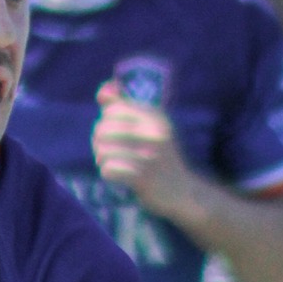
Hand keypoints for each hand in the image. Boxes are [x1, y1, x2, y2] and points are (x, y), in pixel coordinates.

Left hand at [92, 79, 197, 215]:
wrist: (183, 191)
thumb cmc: (162, 155)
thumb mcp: (150, 126)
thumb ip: (125, 105)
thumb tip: (103, 90)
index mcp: (156, 117)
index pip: (113, 110)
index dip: (107, 120)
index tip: (114, 131)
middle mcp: (154, 134)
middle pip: (103, 129)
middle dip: (99, 141)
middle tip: (107, 150)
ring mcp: (149, 156)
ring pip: (103, 150)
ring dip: (101, 157)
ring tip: (110, 161)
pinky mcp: (143, 178)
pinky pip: (109, 170)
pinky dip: (108, 173)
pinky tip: (116, 174)